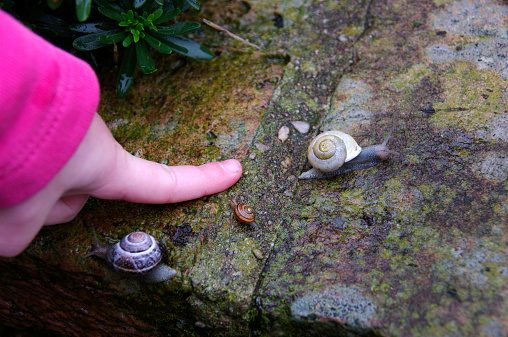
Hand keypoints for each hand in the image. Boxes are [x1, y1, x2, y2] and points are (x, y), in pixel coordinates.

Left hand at [0, 113, 242, 256]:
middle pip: (72, 199)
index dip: (204, 183)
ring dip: (13, 185)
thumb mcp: (19, 216)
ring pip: (39, 178)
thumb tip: (14, 230)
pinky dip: (6, 161)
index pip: (165, 184)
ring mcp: (66, 131)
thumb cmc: (20, 153)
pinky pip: (24, 153)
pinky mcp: (40, 116)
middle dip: (44, 205)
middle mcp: (90, 148)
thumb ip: (22, 235)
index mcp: (106, 167)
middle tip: (14, 196)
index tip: (235, 169)